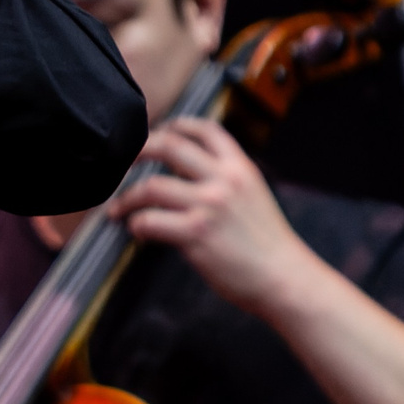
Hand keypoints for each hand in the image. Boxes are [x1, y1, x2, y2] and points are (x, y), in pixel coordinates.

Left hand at [106, 118, 316, 314]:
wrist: (285, 278)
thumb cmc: (268, 244)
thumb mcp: (254, 196)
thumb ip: (225, 180)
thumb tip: (188, 171)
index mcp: (240, 168)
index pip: (205, 130)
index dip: (176, 125)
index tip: (158, 131)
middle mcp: (224, 180)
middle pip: (168, 146)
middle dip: (138, 150)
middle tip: (122, 162)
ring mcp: (209, 206)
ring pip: (150, 186)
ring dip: (127, 197)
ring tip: (118, 208)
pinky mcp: (196, 234)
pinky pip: (149, 221)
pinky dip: (136, 224)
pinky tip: (138, 231)